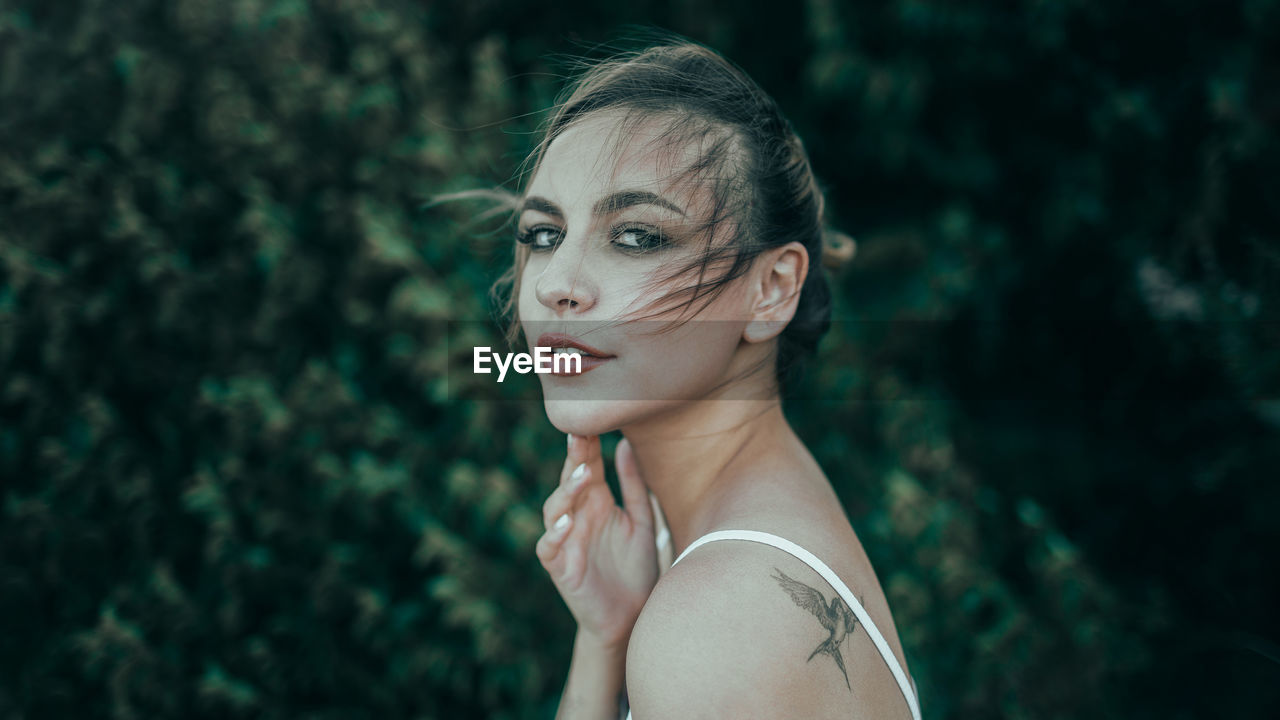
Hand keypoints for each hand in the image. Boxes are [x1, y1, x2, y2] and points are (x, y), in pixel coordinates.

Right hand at [536, 434, 658, 649]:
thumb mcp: (642, 522)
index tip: (594, 421)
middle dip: (573, 460)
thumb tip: (626, 444)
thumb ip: (635, 486)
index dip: (588, 446)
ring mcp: (565, 541)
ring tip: (583, 476)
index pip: (588, 466)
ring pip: (554, 509)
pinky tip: (566, 522)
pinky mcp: (559, 568)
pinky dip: (554, 534)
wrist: (631, 617)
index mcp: (597, 502)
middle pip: (569, 481)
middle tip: (580, 436)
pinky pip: (548, 547)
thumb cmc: (635, 568)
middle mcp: (578, 517)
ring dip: (566, 492)